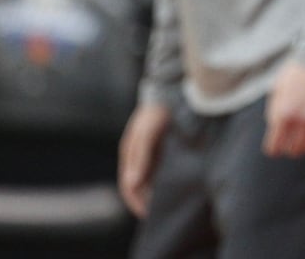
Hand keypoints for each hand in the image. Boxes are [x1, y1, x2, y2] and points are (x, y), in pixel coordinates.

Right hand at [118, 102, 170, 217]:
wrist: (172, 91)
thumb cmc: (156, 111)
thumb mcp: (147, 133)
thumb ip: (140, 158)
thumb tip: (133, 184)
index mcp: (130, 153)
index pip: (129, 186)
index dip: (136, 201)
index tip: (148, 214)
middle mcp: (139, 155)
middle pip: (140, 185)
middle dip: (147, 199)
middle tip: (161, 211)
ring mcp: (151, 151)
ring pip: (151, 178)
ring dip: (156, 190)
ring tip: (169, 201)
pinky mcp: (164, 147)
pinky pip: (162, 169)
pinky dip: (165, 179)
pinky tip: (176, 184)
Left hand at [262, 60, 304, 157]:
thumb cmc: (302, 70)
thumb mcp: (279, 87)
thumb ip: (274, 111)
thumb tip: (275, 130)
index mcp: (284, 112)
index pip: (274, 147)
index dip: (274, 147)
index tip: (277, 145)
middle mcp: (303, 120)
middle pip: (294, 150)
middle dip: (291, 146)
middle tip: (294, 138)